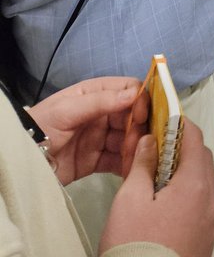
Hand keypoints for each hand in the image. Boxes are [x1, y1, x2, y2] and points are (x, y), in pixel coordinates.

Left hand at [25, 77, 146, 186]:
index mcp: (95, 94)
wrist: (23, 160)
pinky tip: (133, 171)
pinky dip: (127, 165)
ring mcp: (100, 138)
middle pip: (132, 116)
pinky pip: (118, 161)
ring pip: (128, 139)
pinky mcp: (96, 161)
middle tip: (140, 143)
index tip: (143, 115)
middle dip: (139, 128)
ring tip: (138, 160)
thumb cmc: (44, 126)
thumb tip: (135, 95)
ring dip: (136, 148)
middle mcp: (102, 114)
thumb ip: (101, 101)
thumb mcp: (68, 109)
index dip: (140, 99)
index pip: (127, 90)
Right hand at [100, 119, 213, 256]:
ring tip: (156, 175)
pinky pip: (199, 206)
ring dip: (184, 173)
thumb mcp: (130, 199)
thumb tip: (151, 142)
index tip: (163, 120)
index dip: (179, 125)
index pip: (195, 139)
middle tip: (157, 147)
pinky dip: (186, 195)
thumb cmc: (135, 244)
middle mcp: (209, 201)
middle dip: (182, 148)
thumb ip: (143, 165)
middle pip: (202, 160)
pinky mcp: (204, 240)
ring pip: (202, 184)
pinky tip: (164, 203)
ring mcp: (209, 222)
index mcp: (195, 184)